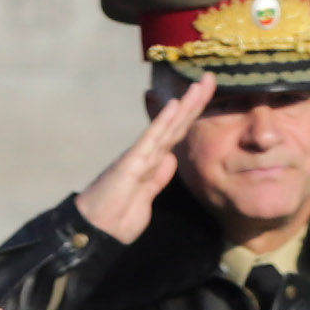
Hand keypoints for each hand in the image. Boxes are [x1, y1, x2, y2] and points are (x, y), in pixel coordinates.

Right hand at [72, 77, 217, 246]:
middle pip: (176, 124)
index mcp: (153, 161)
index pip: (178, 134)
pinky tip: (175, 105)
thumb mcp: (147, 198)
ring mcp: (140, 155)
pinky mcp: (131, 162)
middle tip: (211, 78)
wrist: (98, 231)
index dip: (194, 115)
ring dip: (185, 105)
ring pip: (167, 126)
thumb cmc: (119, 216)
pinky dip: (163, 122)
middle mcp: (148, 153)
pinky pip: (151, 139)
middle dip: (195, 102)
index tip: (208, 96)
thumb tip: (171, 158)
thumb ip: (158, 178)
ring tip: (201, 85)